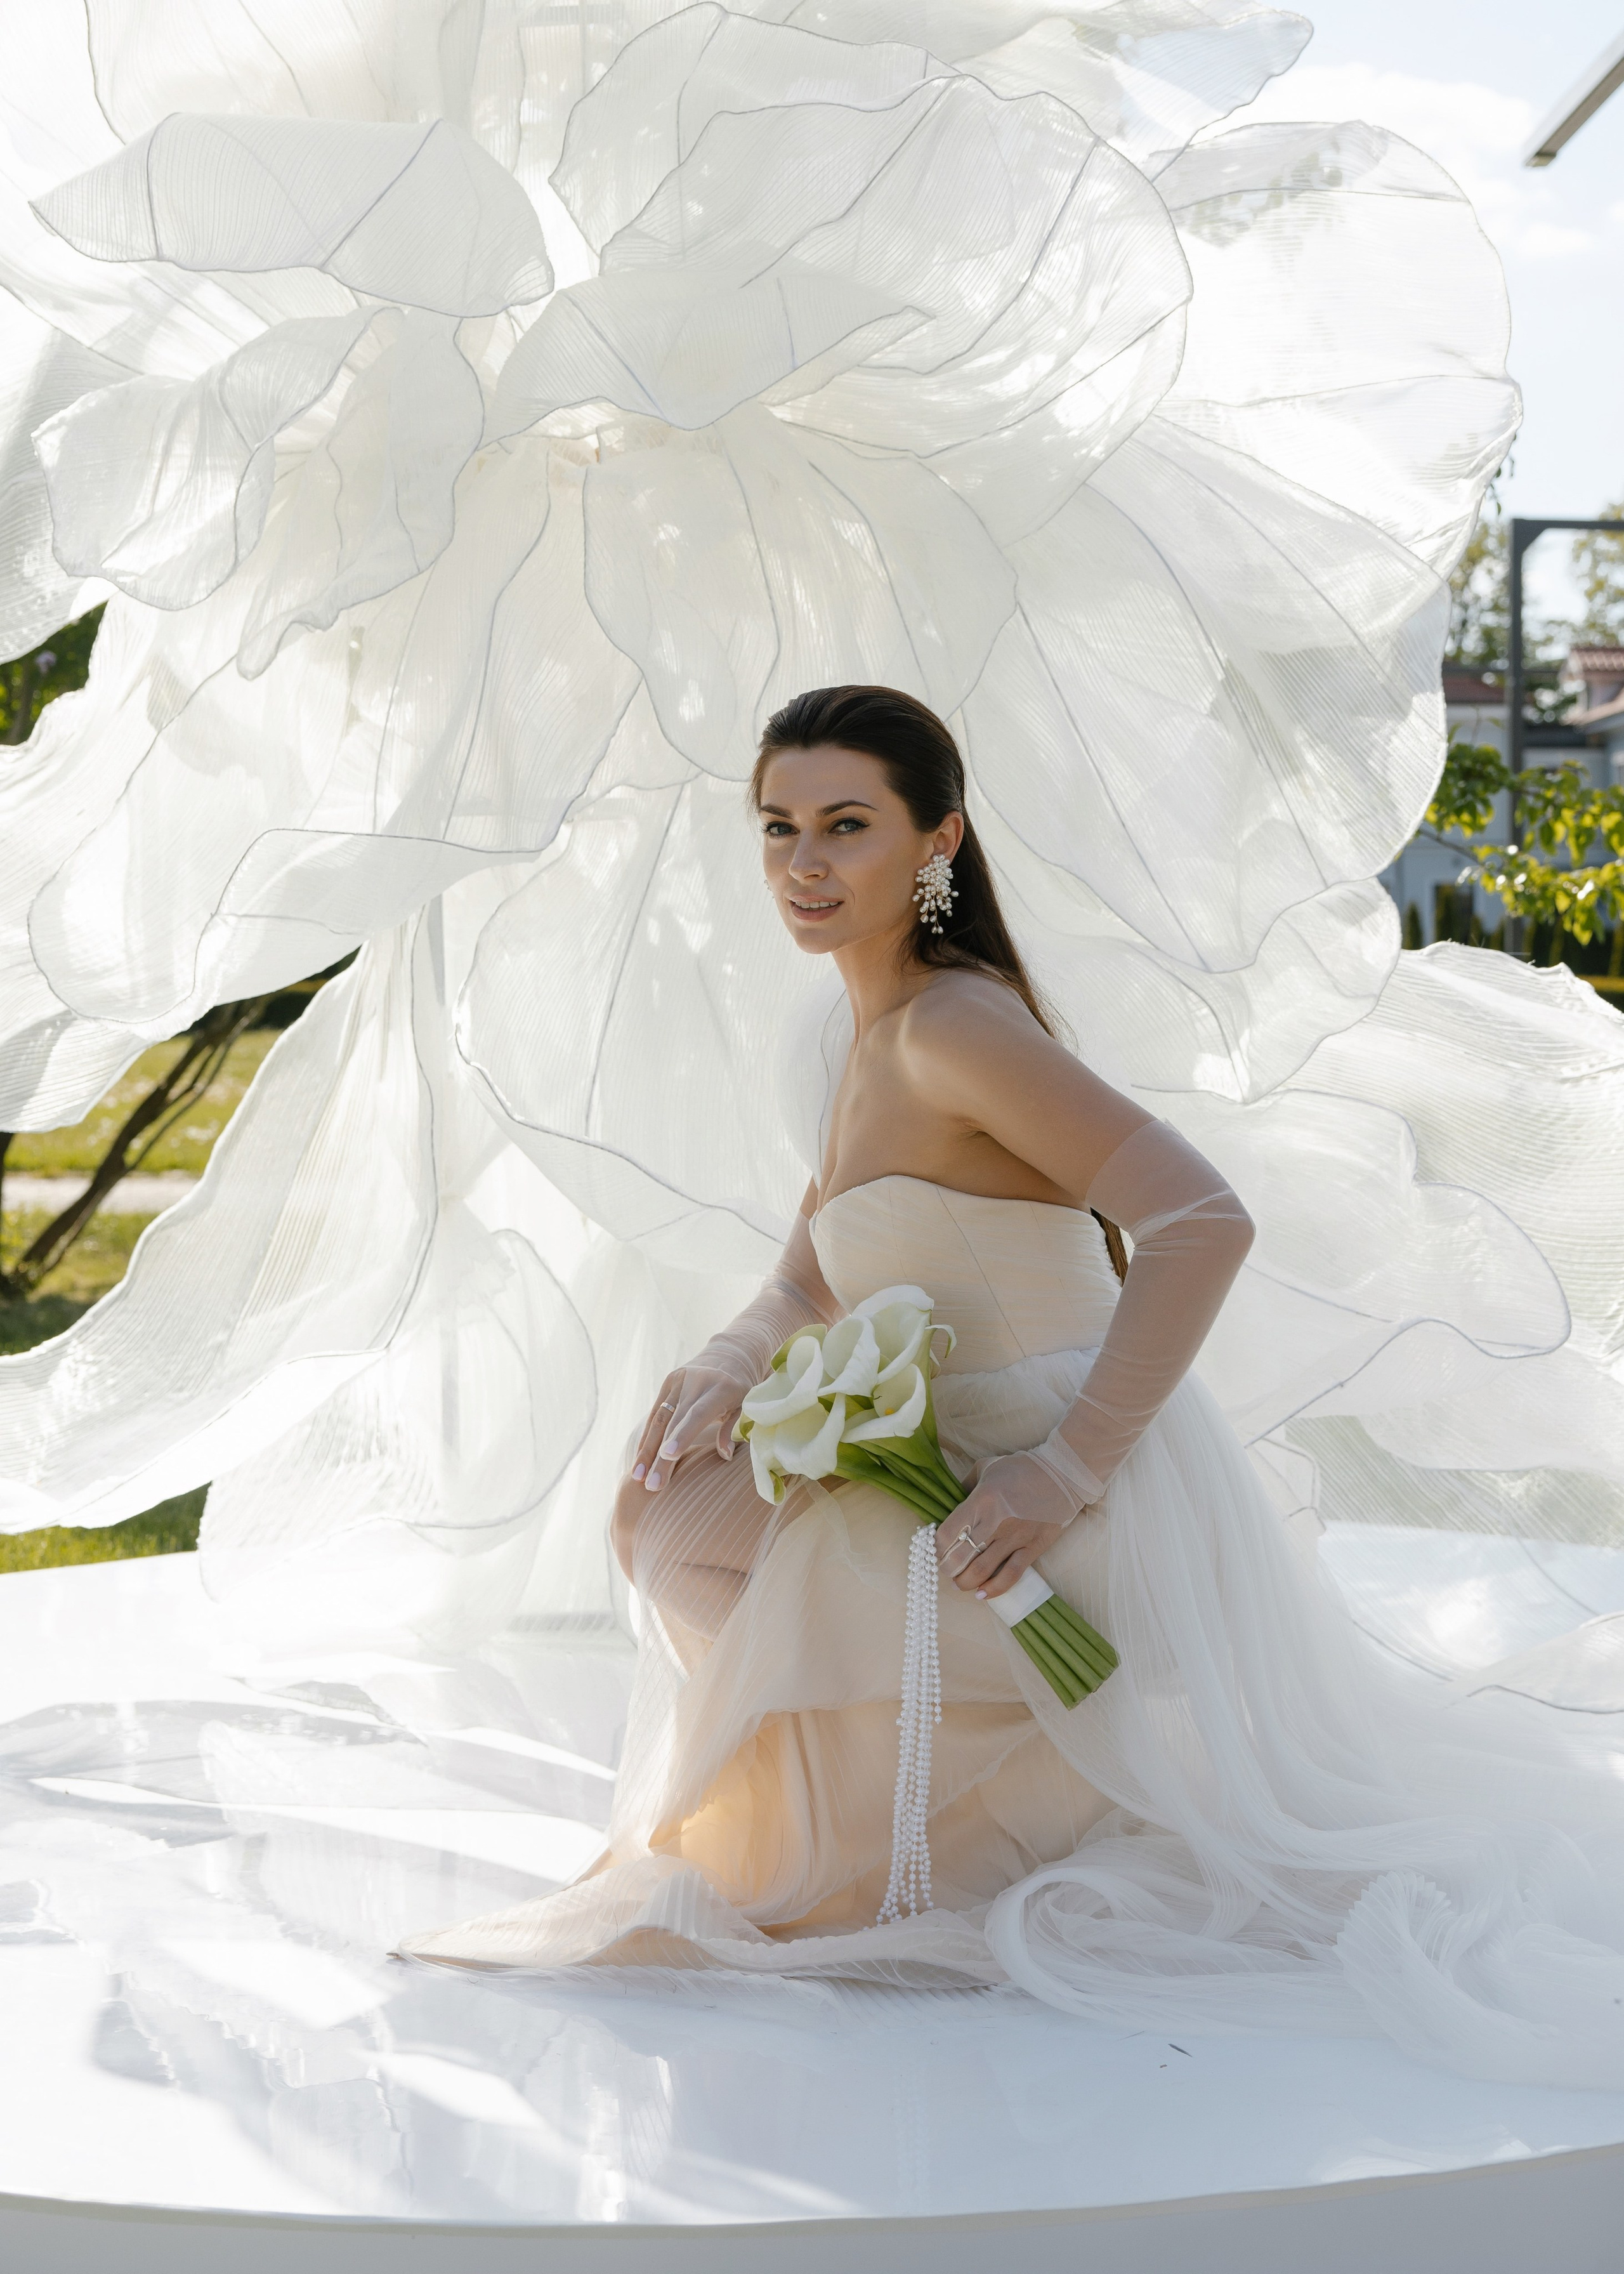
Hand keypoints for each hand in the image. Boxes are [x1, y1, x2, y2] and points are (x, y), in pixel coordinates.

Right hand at [632, 1361, 749, 1490]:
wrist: (730, 1356)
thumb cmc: (742, 1390)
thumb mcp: (746, 1407)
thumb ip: (733, 1429)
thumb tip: (725, 1455)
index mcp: (721, 1388)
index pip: (697, 1414)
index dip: (683, 1435)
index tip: (669, 1456)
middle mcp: (696, 1382)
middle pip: (674, 1422)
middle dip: (661, 1456)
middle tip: (652, 1485)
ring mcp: (679, 1380)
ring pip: (659, 1419)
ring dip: (647, 1450)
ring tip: (639, 1477)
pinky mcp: (668, 1382)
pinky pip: (655, 1413)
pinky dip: (647, 1437)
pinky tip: (640, 1458)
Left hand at [935, 1451, 1075, 1597]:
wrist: (1062, 1473)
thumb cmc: (1022, 1468)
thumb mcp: (987, 1467)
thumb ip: (967, 1484)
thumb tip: (953, 1499)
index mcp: (981, 1500)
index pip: (948, 1533)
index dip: (936, 1547)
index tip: (935, 1550)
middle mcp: (995, 1522)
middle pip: (961, 1557)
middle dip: (948, 1569)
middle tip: (946, 1570)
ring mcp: (1015, 1538)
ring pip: (982, 1571)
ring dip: (966, 1582)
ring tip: (961, 1583)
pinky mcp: (1033, 1548)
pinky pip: (1011, 1575)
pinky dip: (994, 1589)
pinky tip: (982, 1594)